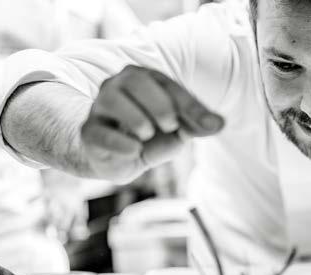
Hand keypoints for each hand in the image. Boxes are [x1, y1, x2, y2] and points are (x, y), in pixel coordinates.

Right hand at [80, 65, 223, 181]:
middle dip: (158, 103)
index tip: (211, 125)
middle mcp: (118, 86)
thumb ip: (197, 125)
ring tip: (148, 134)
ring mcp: (100, 108)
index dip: (191, 105)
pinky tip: (135, 150)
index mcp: (144, 79)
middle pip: (135, 81)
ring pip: (112, 100)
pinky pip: (100, 132)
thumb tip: (220, 124)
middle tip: (171, 125)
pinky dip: (120, 142)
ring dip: (136, 118)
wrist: (120, 159)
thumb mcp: (178, 131)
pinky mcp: (90, 132)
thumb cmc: (151, 137)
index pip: (168, 86)